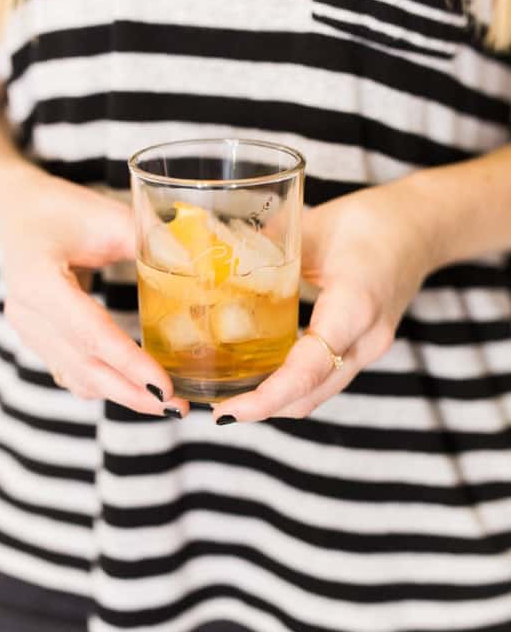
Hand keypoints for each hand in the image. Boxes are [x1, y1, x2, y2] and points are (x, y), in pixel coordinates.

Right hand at [0, 177, 188, 416]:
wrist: (18, 213)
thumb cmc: (63, 209)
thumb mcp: (108, 217)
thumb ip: (150, 243)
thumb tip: (201, 269)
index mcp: (38, 279)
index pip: (90, 332)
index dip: (129, 363)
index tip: (166, 386)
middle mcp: (26, 312)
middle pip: (84, 367)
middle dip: (132, 392)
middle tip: (176, 406)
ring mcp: (27, 330)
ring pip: (78, 377)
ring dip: (122, 394)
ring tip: (166, 401)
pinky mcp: (36, 341)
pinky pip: (72, 374)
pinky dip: (106, 384)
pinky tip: (137, 387)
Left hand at [212, 180, 436, 422]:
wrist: (421, 227)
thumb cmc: (371, 221)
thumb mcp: (312, 228)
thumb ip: (263, 248)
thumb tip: (211, 262)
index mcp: (354, 306)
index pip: (306, 369)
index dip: (265, 398)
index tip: (228, 410)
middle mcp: (366, 339)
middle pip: (310, 395)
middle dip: (262, 410)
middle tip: (218, 409)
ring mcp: (369, 349)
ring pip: (318, 394)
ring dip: (277, 404)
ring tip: (233, 398)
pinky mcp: (364, 350)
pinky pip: (325, 380)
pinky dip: (292, 387)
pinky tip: (261, 377)